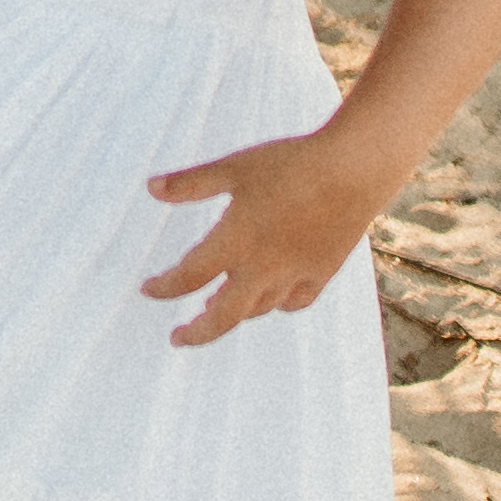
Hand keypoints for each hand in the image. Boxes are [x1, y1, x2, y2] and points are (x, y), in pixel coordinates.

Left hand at [143, 127, 393, 347]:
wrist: (353, 169)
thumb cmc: (289, 162)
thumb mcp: (233, 167)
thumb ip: (190, 183)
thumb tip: (150, 188)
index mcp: (235, 241)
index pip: (188, 276)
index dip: (164, 287)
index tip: (147, 289)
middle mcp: (262, 267)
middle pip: (222, 316)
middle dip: (196, 332)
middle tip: (176, 337)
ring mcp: (294, 274)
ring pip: (257, 309)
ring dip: (232, 314)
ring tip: (216, 309)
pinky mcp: (321, 272)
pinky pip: (293, 301)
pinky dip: (275, 304)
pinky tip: (268, 299)